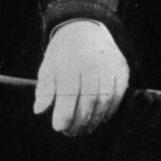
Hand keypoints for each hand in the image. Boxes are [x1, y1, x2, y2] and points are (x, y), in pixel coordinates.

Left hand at [33, 20, 128, 136]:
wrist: (86, 29)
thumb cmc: (64, 53)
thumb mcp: (48, 66)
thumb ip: (45, 88)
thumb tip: (39, 109)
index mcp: (71, 61)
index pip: (69, 93)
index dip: (64, 114)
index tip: (58, 127)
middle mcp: (93, 63)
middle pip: (88, 100)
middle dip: (79, 121)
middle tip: (70, 132)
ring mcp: (110, 66)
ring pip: (104, 101)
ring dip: (93, 120)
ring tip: (83, 129)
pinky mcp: (122, 70)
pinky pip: (118, 96)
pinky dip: (109, 111)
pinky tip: (99, 119)